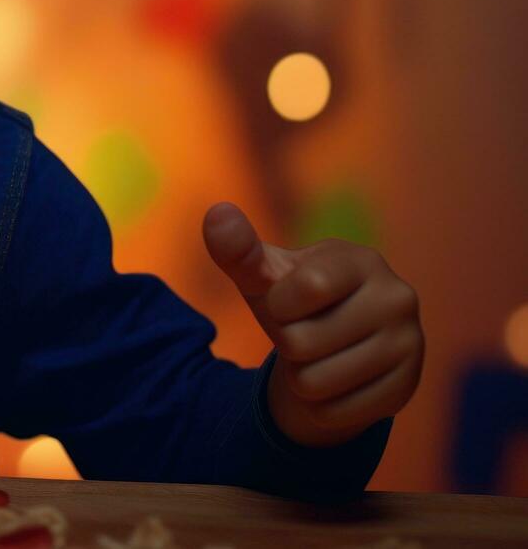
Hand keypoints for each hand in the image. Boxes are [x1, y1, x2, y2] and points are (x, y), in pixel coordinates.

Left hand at [202, 202, 422, 447]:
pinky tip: (334, 384)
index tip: (287, 301)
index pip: (309, 287)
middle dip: (288, 344)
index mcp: (362, 261)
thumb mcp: (262, 277)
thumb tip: (218, 213)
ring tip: (318, 358)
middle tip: (305, 333)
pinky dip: (320, 406)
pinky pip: (335, 412)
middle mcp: (397, 298)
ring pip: (316, 383)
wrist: (331, 349)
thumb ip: (237, 249)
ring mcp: (409, 345)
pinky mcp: (406, 388)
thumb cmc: (292, 301)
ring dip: (300, 378)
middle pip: (303, 342)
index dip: (280, 305)